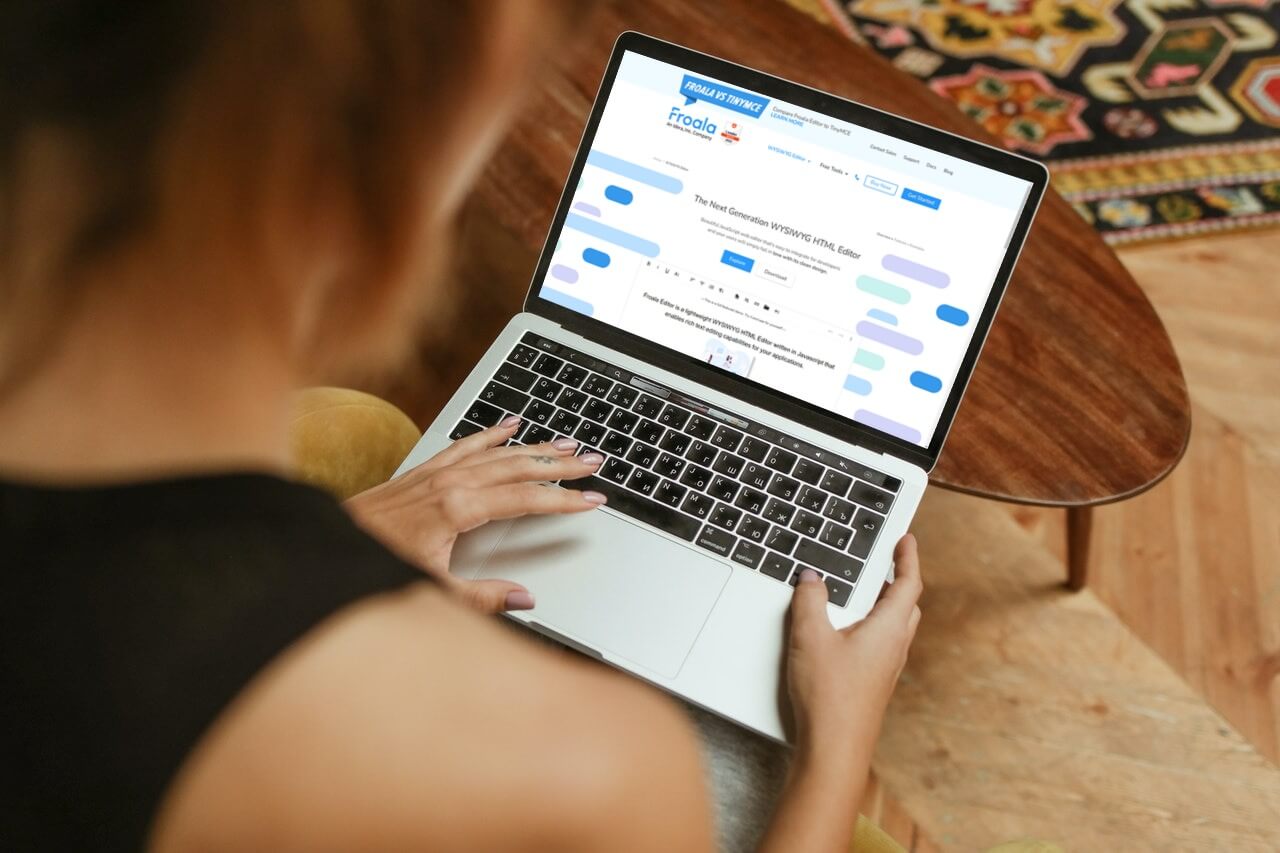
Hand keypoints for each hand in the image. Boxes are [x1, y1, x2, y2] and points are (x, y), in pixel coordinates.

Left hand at [344, 415, 605, 612]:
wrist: (324, 548)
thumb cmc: (374, 568)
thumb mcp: (433, 590)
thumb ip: (483, 596)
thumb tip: (525, 597)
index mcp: (457, 509)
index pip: (525, 499)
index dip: (563, 499)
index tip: (593, 499)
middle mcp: (449, 482)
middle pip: (518, 466)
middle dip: (559, 464)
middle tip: (594, 461)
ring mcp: (435, 472)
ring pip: (496, 451)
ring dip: (534, 446)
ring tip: (567, 443)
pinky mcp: (422, 470)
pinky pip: (466, 443)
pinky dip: (492, 433)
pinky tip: (510, 425)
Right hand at [785, 534, 922, 756]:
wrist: (834, 748)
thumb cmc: (829, 696)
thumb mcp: (810, 637)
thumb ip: (810, 601)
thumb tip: (810, 578)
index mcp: (888, 629)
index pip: (908, 583)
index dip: (908, 558)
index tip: (906, 539)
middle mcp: (894, 647)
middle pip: (906, 604)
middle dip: (897, 580)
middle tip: (886, 561)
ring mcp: (886, 668)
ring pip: (894, 625)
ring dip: (884, 603)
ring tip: (863, 590)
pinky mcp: (873, 682)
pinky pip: (880, 643)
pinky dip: (871, 625)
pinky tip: (845, 630)